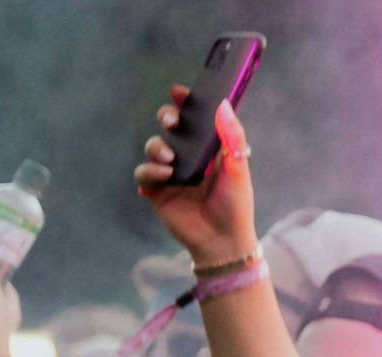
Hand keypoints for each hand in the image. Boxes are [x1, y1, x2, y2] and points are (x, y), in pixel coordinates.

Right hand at [134, 88, 258, 264]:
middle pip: (169, 126)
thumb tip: (224, 104)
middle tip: (171, 121)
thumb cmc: (235, 204)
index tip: (179, 92)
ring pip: (153, 146)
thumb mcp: (238, 168)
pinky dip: (150, 171)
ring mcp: (171, 172)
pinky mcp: (157, 190)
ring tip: (170, 161)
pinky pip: (144, 172)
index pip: (194, 119)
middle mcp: (188, 156)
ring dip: (158, 147)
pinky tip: (164, 178)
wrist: (222, 240)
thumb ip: (232, 136)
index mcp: (208, 148)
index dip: (184, 102)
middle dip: (166, 116)